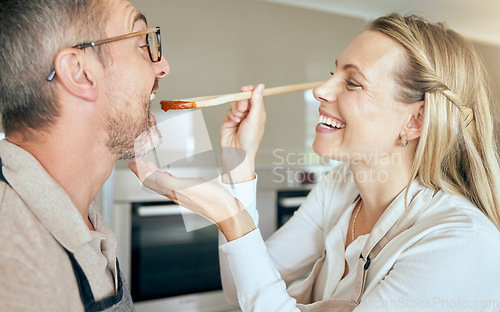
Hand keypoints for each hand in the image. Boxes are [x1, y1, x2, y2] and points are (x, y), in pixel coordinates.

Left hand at [128, 158, 255, 239]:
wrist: (228, 212)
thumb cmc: (212, 201)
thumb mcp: (187, 187)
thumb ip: (167, 182)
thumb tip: (148, 175)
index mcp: (171, 191)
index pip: (149, 180)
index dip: (139, 170)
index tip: (132, 161)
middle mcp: (175, 193)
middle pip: (153, 182)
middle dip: (144, 171)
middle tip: (137, 161)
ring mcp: (183, 193)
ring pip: (162, 183)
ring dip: (154, 173)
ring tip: (149, 166)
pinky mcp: (192, 192)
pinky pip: (173, 183)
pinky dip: (167, 177)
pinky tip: (171, 175)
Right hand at [220, 84, 266, 183]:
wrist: (237, 154)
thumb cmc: (250, 141)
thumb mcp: (255, 119)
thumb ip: (256, 102)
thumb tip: (260, 87)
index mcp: (258, 114)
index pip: (255, 97)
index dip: (250, 91)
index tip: (246, 89)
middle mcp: (249, 114)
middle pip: (244, 98)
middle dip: (242, 102)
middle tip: (243, 109)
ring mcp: (238, 117)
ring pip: (235, 103)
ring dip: (236, 109)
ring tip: (238, 118)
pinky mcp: (229, 120)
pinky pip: (229, 110)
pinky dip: (231, 114)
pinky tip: (234, 121)